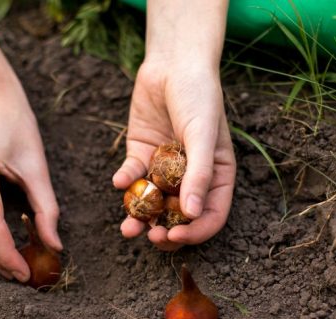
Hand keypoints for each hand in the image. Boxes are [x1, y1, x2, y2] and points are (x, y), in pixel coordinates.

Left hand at [113, 62, 235, 250]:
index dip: (195, 232)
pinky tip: (119, 180)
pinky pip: (133, 176)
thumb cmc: (199, 97)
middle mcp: (190, 177)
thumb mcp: (204, 135)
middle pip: (179, 217)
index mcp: (215, 177)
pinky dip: (126, 181)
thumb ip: (200, 174)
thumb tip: (192, 215)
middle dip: (164, 231)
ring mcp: (164, 169)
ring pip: (152, 203)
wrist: (173, 64)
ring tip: (128, 228)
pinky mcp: (141, 155)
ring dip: (140, 217)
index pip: (210, 215)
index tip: (175, 237)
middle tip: (150, 237)